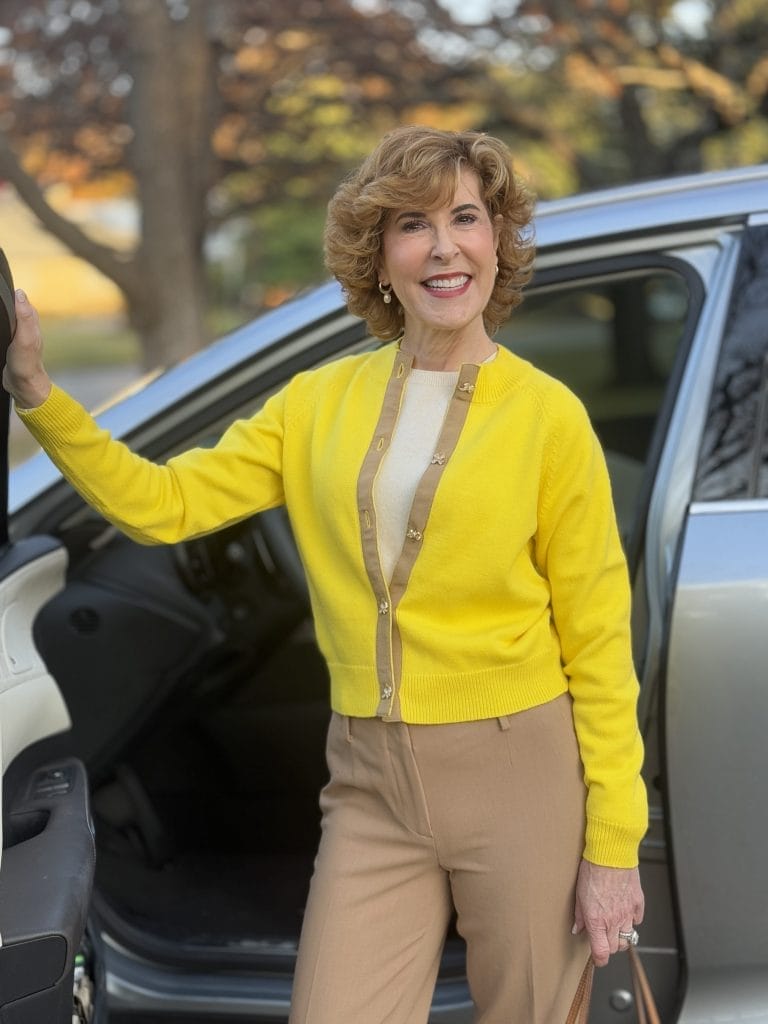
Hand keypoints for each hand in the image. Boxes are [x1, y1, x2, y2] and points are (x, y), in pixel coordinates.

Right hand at [2, 290, 51, 408]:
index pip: (18, 298)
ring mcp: (17, 334)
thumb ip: (24, 317)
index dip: (6, 292)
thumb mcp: (25, 338)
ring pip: (5, 316)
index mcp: (30, 320)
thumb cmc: (26, 363)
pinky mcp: (9, 342)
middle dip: (0, 300)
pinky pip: (2, 327)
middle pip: (10, 305)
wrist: (23, 385)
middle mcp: (25, 325)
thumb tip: (19, 293)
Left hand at [572, 858, 643, 966]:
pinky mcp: (638, 903)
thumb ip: (580, 915)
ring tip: (614, 925)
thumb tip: (578, 928)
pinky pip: (637, 920)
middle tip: (603, 936)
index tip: (596, 958)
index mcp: (596, 920)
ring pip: (628, 938)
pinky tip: (624, 911)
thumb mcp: (579, 893)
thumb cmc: (593, 869)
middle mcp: (613, 920)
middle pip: (615, 948)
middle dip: (609, 946)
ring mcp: (627, 913)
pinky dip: (632, 920)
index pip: (601, 952)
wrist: (611, 853)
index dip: (599, 959)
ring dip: (621, 935)